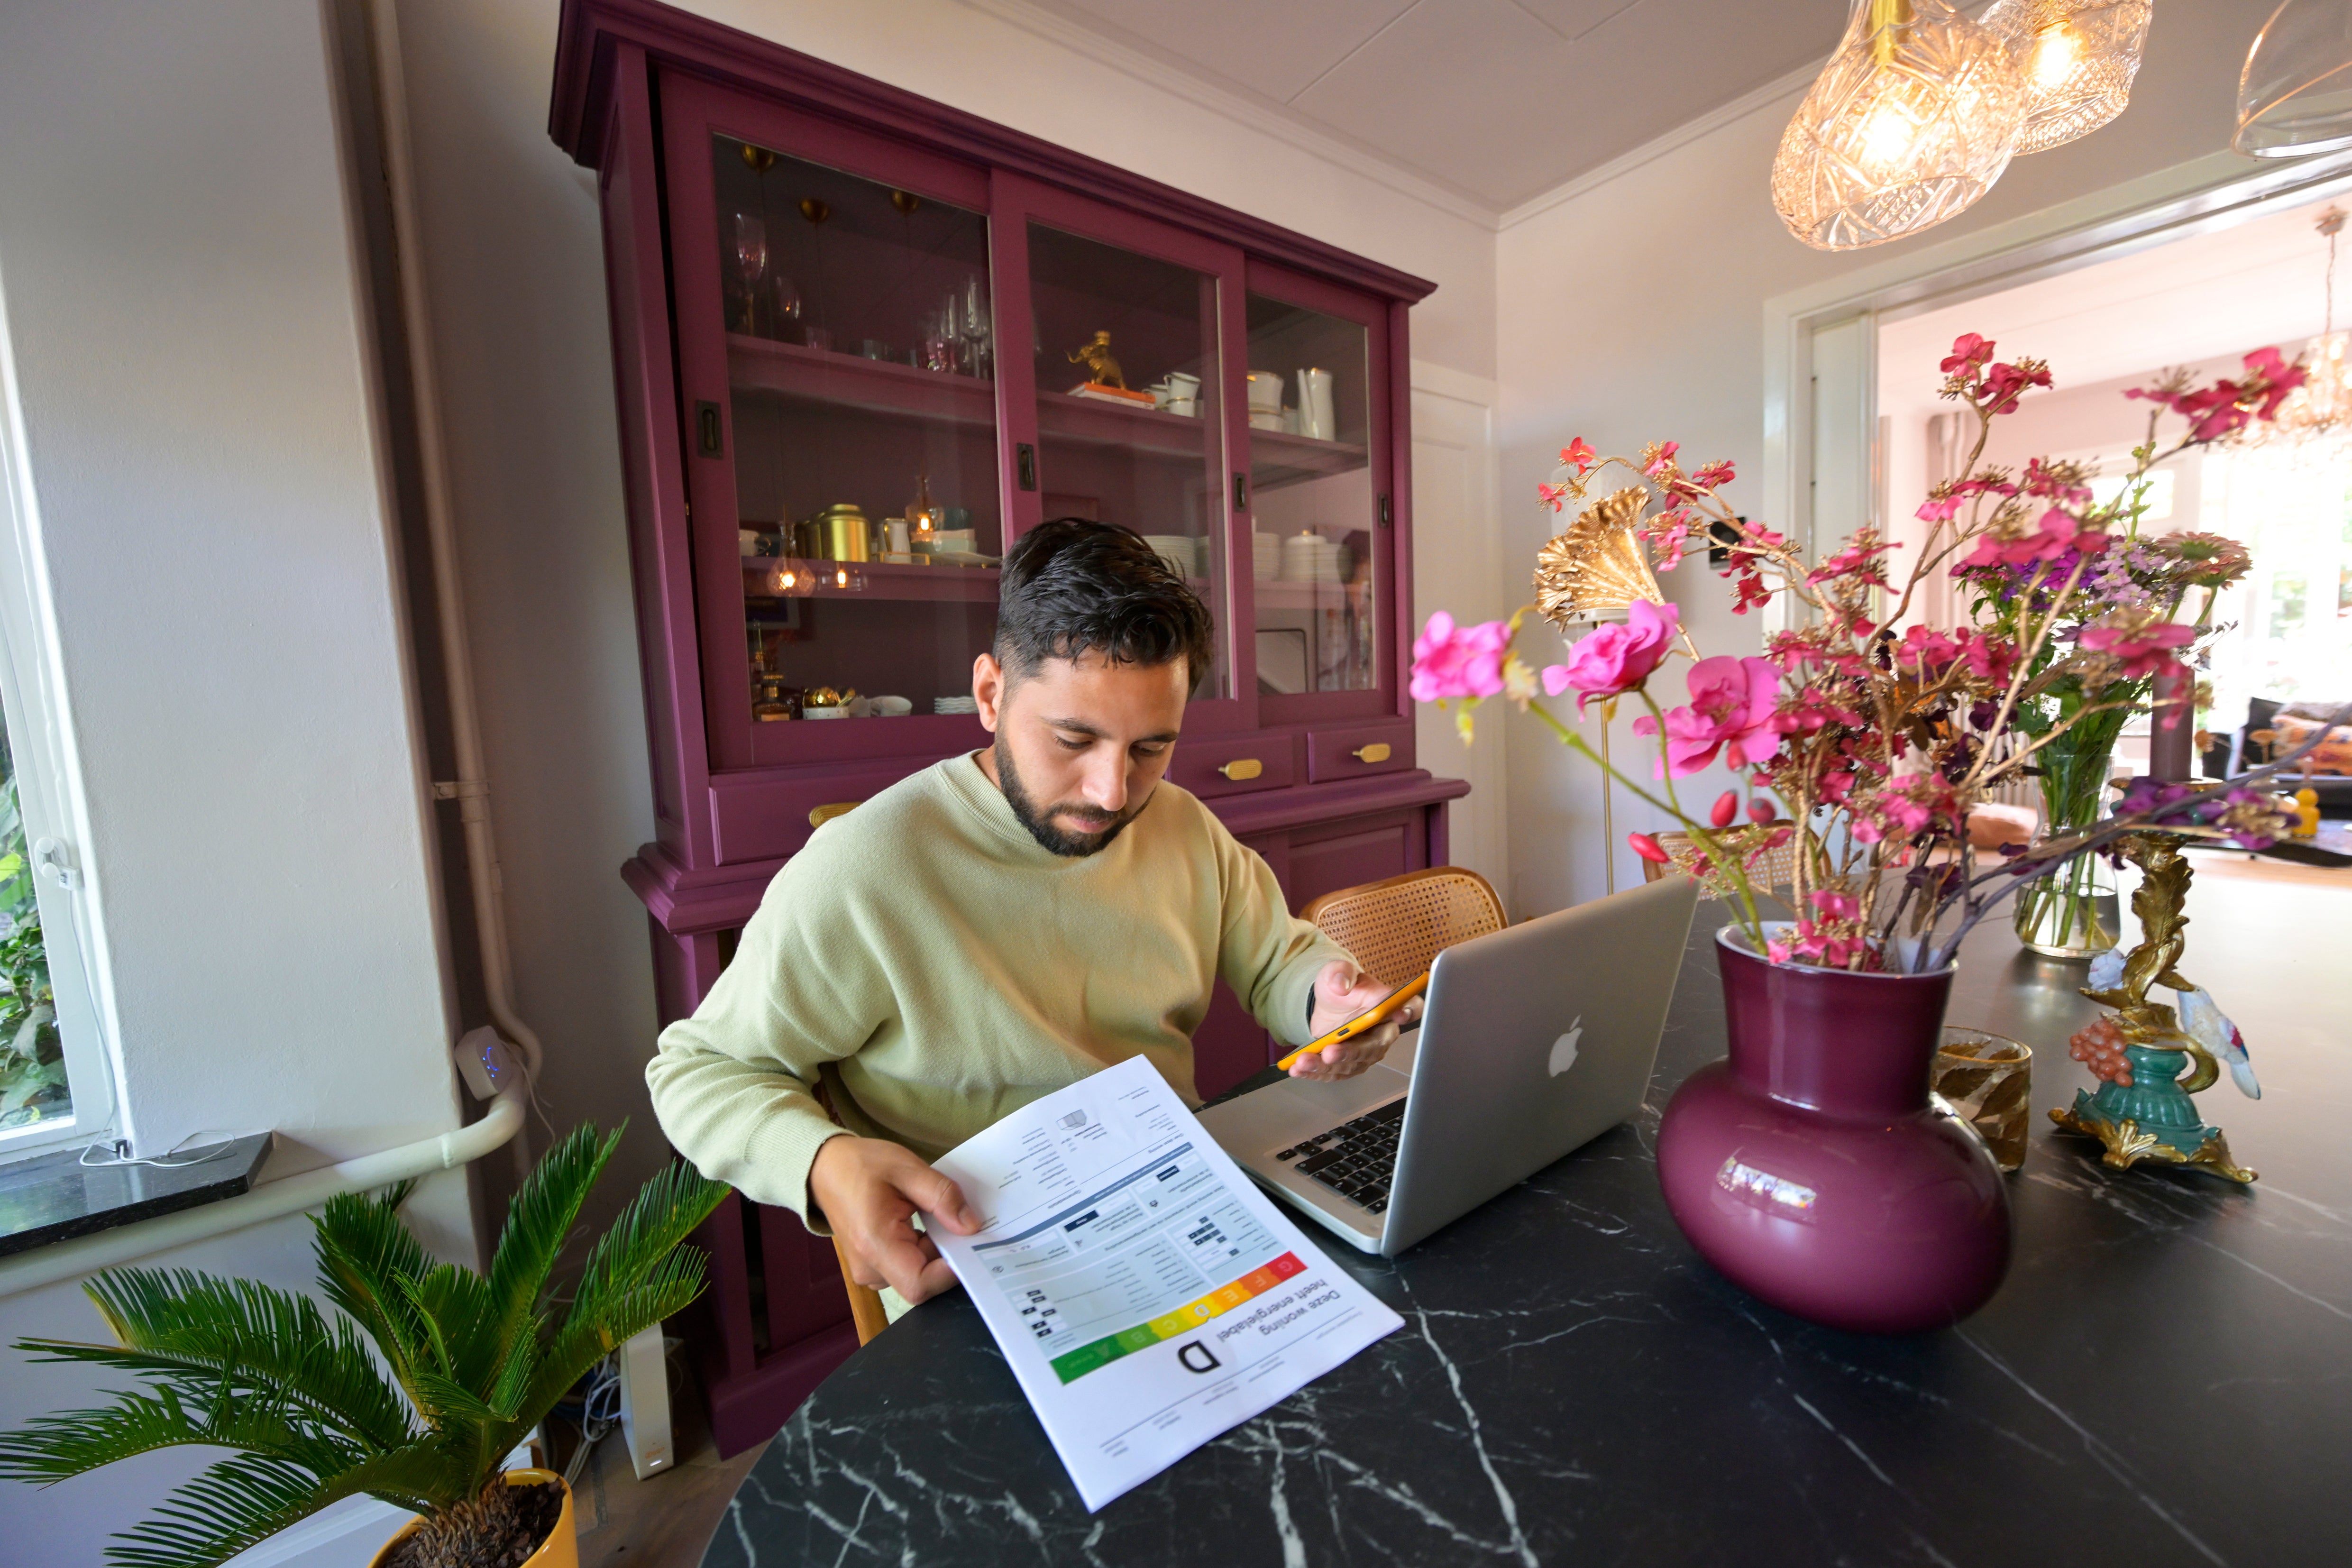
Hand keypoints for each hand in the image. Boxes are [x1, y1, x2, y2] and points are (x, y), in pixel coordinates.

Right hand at [808, 1135, 979, 1303]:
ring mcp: (870, 1271)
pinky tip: (929, 1224)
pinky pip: (909, 1268)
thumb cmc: (861, 1165)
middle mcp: (870, 1267)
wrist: (825, 1168)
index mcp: (875, 1244)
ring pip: (919, 1275)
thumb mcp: (907, 1168)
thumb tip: (971, 1227)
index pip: (920, 1284)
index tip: (971, 1245)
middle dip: (948, 1255)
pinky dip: (924, 1250)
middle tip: (963, 1223)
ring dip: (936, 1250)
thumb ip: (942, 1197)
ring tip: (942, 1218)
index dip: (950, 1272)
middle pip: (924, 1280)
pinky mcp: (874, 1267)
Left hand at [1290, 960, 1420, 1080]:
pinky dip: (1314, 1073)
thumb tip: (1342, 984)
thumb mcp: (1337, 973)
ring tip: (1303, 1062)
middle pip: (1373, 1048)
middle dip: (1350, 1053)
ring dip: (1325, 1067)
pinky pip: (1333, 1073)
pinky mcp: (1347, 1065)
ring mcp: (1365, 1053)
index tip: (1399, 1014)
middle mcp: (1382, 1033)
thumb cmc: (1340, 986)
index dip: (1409, 1011)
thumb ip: (1341, 974)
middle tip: (1330, 1052)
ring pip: (1350, 1065)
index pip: (1411, 1008)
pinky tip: (1296, 1069)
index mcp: (1388, 1006)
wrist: (1325, 1004)